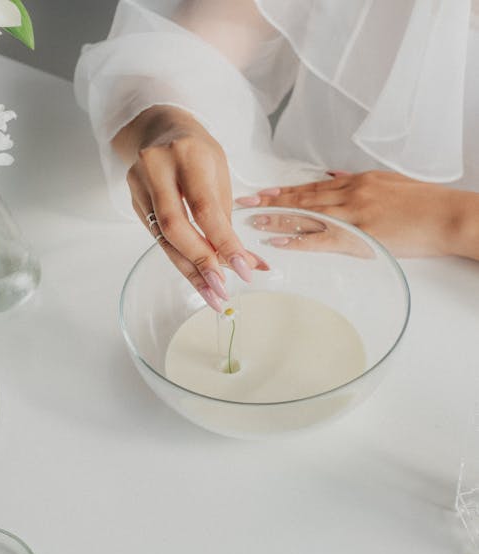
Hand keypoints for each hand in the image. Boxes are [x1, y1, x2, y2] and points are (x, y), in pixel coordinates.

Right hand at [113, 106, 268, 311]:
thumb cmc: (196, 152)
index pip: (205, 208)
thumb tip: (245, 263)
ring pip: (163, 239)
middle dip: (201, 263)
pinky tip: (197, 276)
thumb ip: (226, 218)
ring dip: (189, 271)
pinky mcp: (134, 203)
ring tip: (211, 294)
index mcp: (186, 154)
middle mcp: (156, 168)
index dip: (224, 242)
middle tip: (222, 290)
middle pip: (176, 227)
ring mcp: (139, 186)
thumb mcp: (219, 173)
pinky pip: (158, 238)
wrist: (159, 128)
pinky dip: (180, 259)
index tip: (245, 269)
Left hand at [236, 171, 462, 257]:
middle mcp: (350, 193)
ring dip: (276, 217)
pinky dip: (297, 239)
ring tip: (252, 220)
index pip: (312, 186)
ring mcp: (353, 213)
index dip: (284, 190)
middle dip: (270, 200)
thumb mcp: (388, 182)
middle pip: (302, 197)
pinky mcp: (360, 234)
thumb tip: (332, 176)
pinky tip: (278, 239)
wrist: (447, 215)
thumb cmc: (423, 202)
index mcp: (357, 181)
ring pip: (305, 215)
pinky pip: (321, 238)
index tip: (263, 192)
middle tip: (244, 203)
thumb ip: (357, 181)